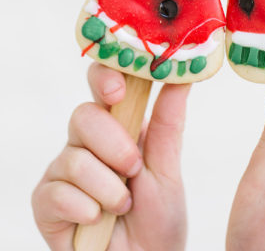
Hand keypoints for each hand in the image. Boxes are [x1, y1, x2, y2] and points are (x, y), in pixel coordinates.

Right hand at [32, 63, 190, 250]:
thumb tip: (182, 77)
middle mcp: (86, 142)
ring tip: (123, 206)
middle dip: (113, 145)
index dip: (104, 78)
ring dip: (108, 188)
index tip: (118, 91)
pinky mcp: (46, 200)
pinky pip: (57, 193)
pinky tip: (98, 222)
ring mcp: (63, 169)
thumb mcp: (167, 166)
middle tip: (134, 169)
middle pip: (83, 115)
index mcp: (117, 126)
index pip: (102, 85)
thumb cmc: (157, 215)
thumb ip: (168, 121)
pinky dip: (88, 210)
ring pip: (73, 158)